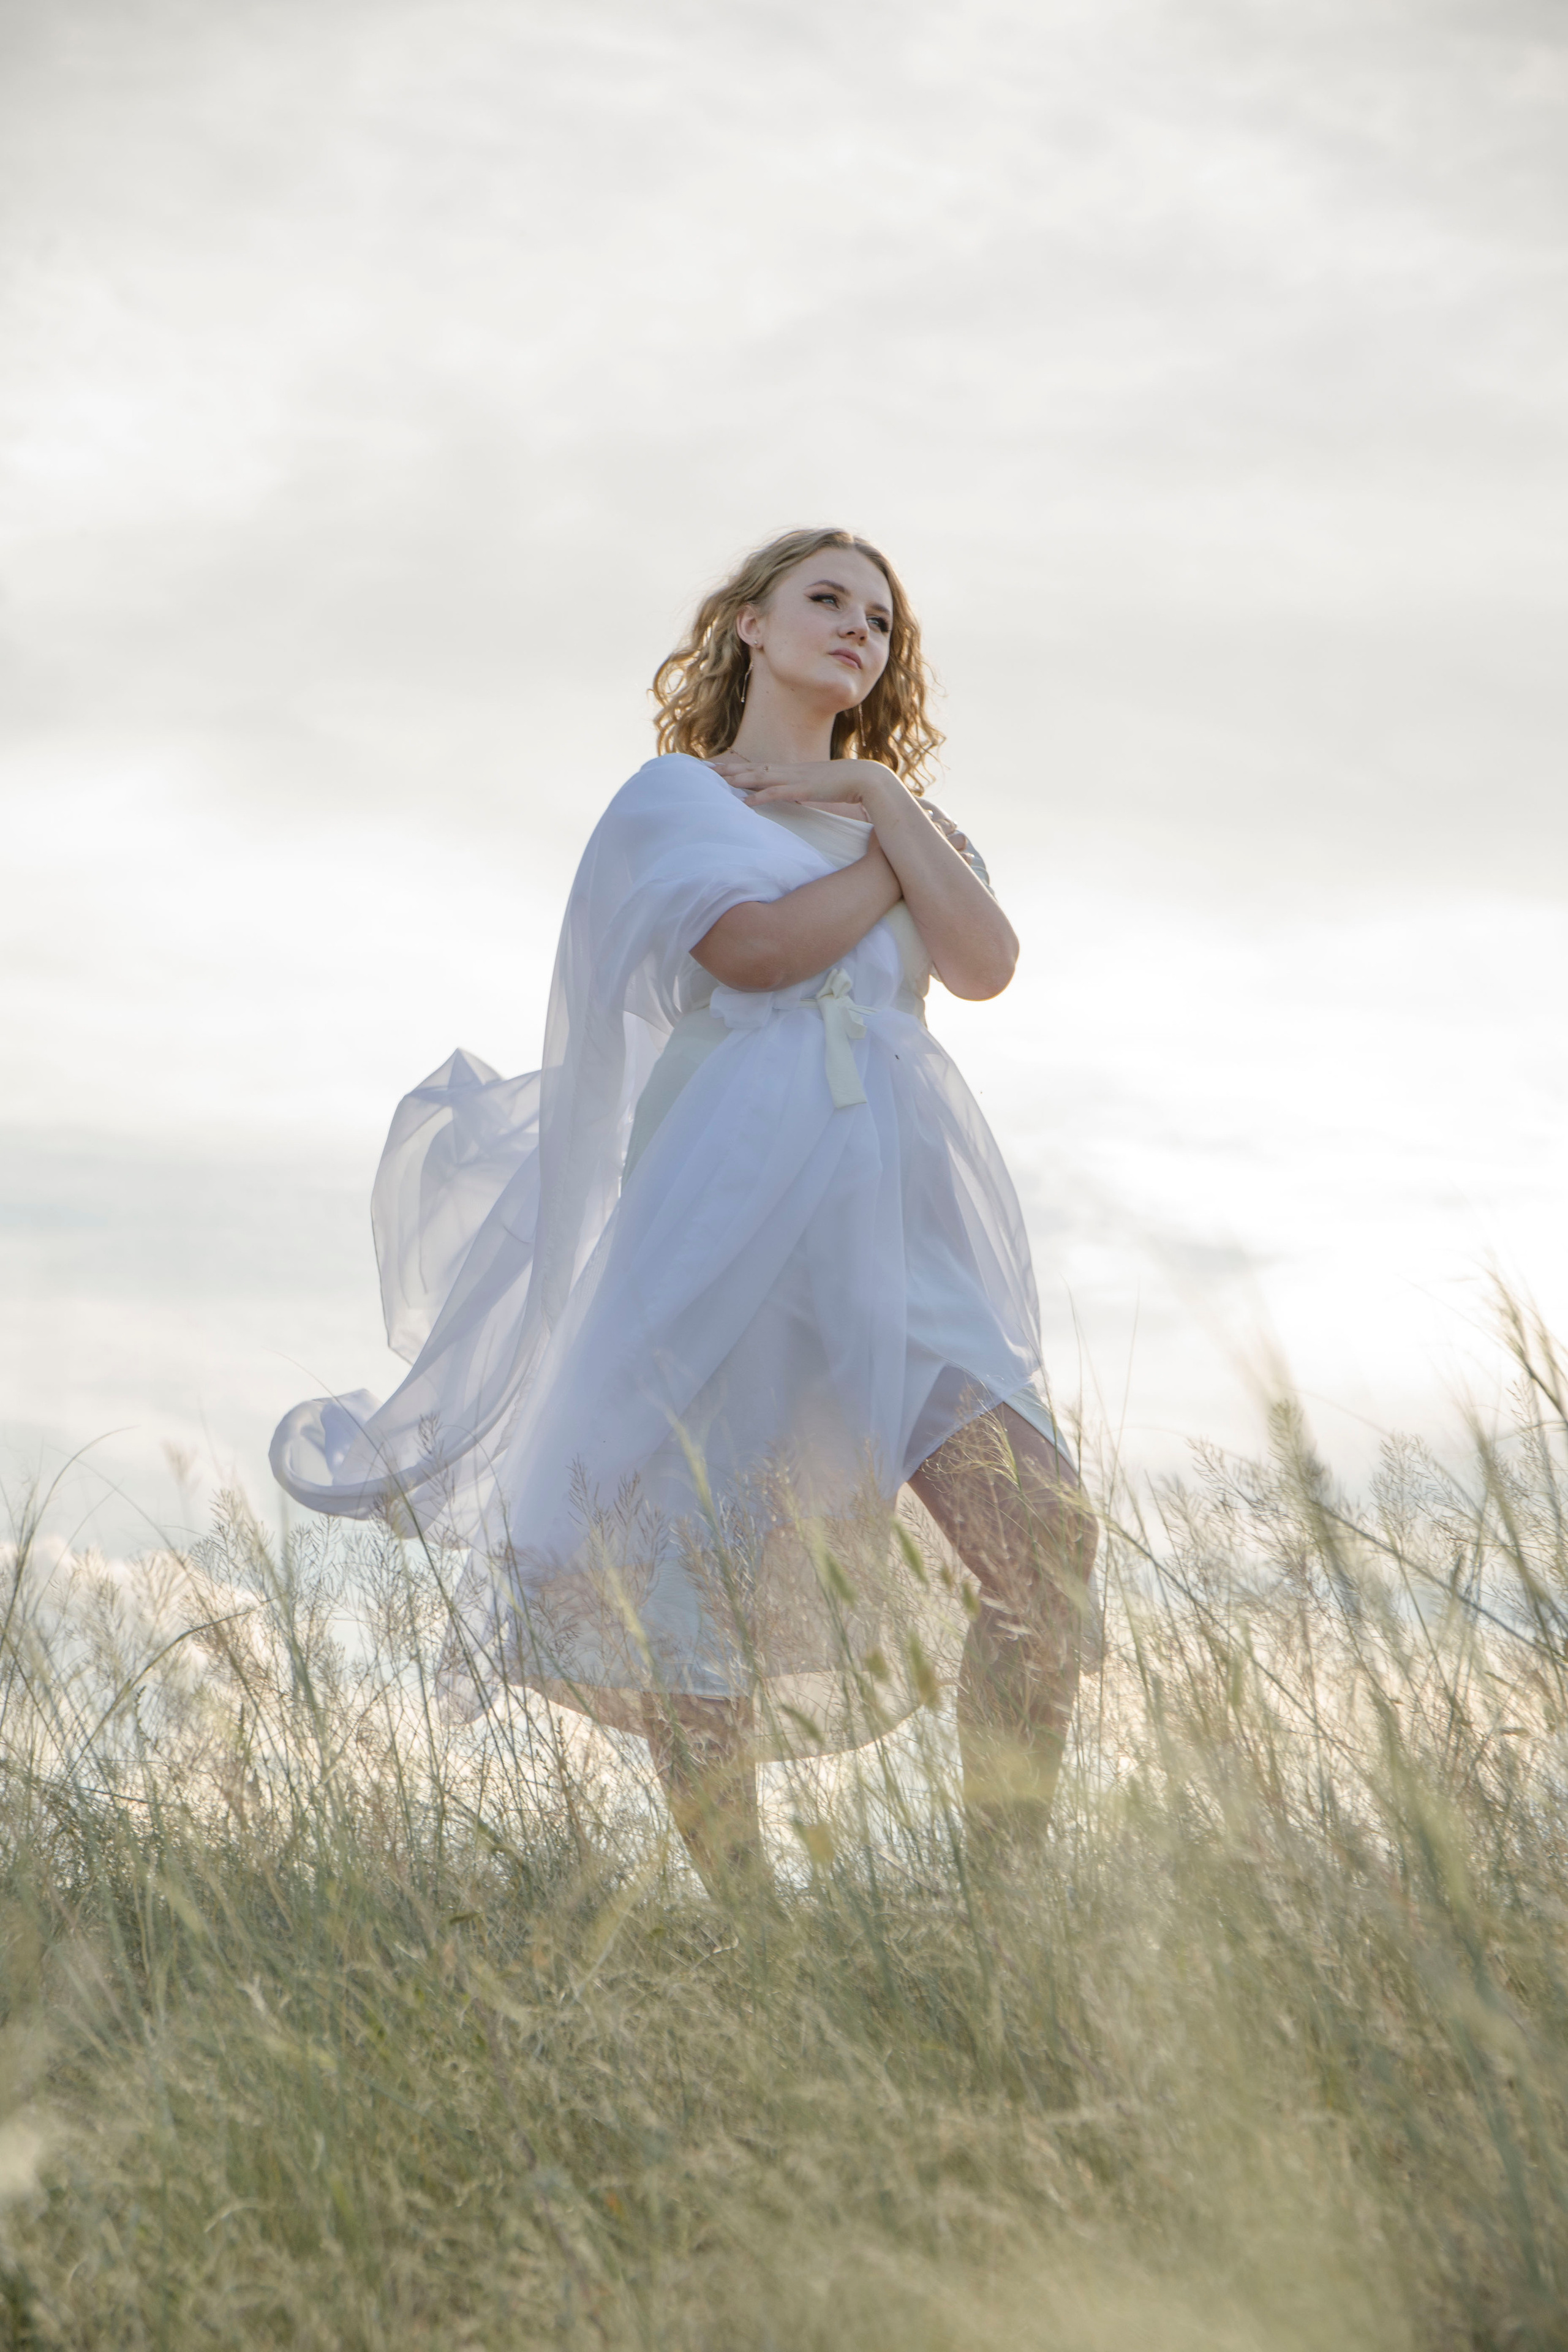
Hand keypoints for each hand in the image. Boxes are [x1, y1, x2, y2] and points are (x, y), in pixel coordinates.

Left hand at [708, 754, 901, 816]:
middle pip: (752, 768)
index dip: (738, 768)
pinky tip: (744, 803)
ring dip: (737, 778)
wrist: (869, 780)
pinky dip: (759, 797)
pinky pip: (777, 793)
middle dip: (728, 769)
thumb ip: (806, 793)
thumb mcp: (820, 789)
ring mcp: (796, 779)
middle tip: (704, 769)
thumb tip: (797, 799)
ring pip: (760, 776)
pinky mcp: (804, 790)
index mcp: (794, 771)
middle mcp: (791, 771)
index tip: (719, 769)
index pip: (760, 767)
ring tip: (715, 780)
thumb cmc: (847, 786)